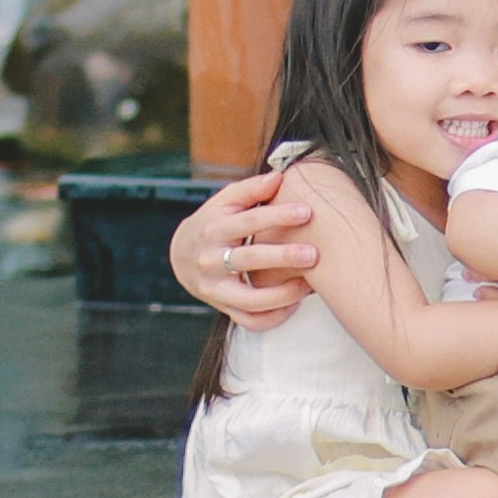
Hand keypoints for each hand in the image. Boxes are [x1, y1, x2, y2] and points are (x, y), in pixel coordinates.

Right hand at [169, 168, 316, 325]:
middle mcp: (211, 261)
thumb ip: (251, 189)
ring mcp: (216, 289)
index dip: (277, 216)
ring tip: (310, 285)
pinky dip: (275, 317)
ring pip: (250, 300)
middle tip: (314, 254)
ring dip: (283, 295)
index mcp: (214, 229)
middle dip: (283, 257)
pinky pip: (251, 321)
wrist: (183, 256)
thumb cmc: (215, 222)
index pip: (247, 221)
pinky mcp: (224, 308)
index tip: (307, 212)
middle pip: (248, 260)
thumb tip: (279, 177)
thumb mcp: (225, 201)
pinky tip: (295, 303)